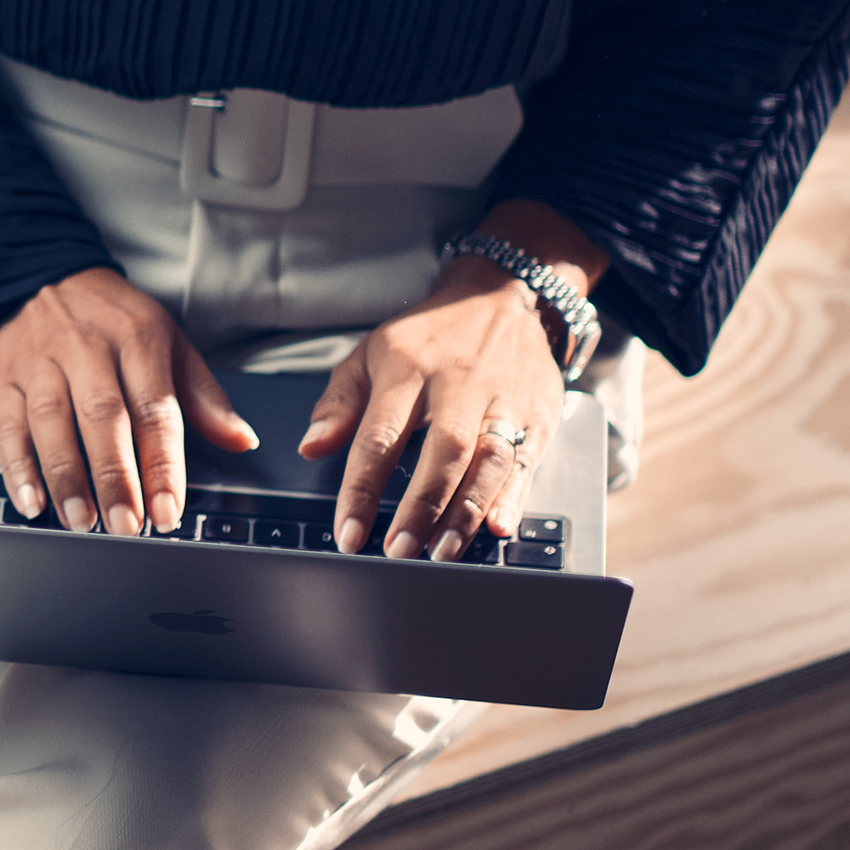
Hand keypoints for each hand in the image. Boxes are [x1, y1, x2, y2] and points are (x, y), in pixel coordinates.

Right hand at [0, 268, 252, 536]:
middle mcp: (86, 348)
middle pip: (103, 417)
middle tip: (125, 525)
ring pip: (51, 422)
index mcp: (137, 340)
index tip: (168, 511)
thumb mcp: (167, 342)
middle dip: (114, 476)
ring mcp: (39, 363)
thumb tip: (240, 439)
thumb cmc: (110, 321)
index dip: (163, 464)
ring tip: (80, 521)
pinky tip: (30, 500)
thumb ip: (203, 396)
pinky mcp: (2, 378)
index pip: (155, 408)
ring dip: (65, 476)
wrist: (35, 278)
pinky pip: (6, 425)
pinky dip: (16, 466)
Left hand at [304, 262, 571, 557]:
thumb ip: (339, 403)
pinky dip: (515, 497)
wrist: (502, 297)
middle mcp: (458, 384)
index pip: (379, 436)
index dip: (361, 489)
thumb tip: (311, 448)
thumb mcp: (370, 353)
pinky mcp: (539, 414)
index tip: (348, 534)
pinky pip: (528, 460)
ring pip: (489, 459)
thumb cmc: (427, 337)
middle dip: (421, 506)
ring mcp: (503, 400)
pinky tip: (499, 528)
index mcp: (407, 369)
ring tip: (443, 552)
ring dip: (466, 511)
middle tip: (399, 551)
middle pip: (443, 451)